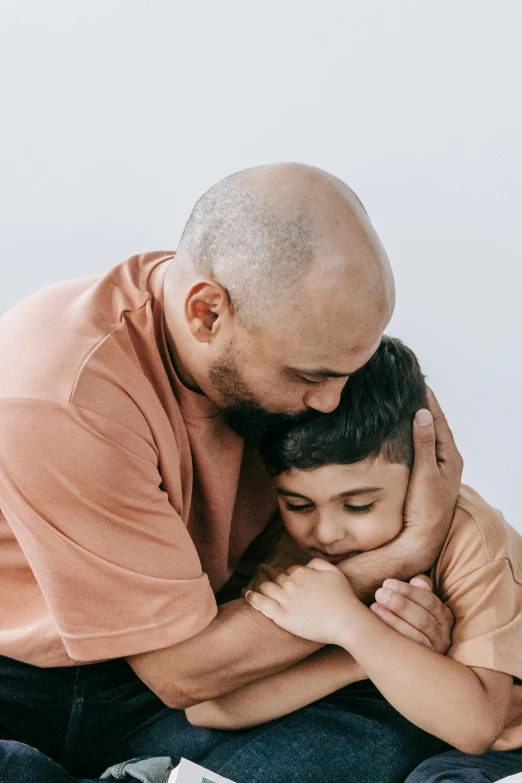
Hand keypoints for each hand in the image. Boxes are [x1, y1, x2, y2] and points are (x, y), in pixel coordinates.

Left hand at [245, 559, 357, 645]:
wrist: (346, 622)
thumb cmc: (343, 598)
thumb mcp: (334, 571)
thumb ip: (318, 563)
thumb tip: (305, 564)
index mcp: (302, 572)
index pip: (290, 570)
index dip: (289, 575)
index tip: (288, 580)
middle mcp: (291, 584)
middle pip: (277, 578)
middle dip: (273, 578)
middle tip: (267, 581)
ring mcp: (285, 600)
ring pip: (266, 588)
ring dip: (261, 586)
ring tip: (255, 587)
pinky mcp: (282, 617)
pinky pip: (261, 604)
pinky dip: (252, 598)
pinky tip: (247, 595)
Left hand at [370, 574, 453, 652]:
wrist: (399, 658)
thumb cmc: (406, 619)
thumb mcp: (415, 603)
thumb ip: (419, 590)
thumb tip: (419, 580)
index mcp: (444, 618)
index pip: (430, 602)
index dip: (409, 591)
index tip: (387, 583)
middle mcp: (444, 637)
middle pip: (423, 620)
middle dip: (400, 605)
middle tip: (380, 593)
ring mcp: (434, 655)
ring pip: (416, 637)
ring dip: (393, 620)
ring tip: (374, 607)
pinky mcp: (421, 669)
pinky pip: (408, 654)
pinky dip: (392, 638)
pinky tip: (375, 628)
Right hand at [401, 389, 462, 570]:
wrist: (422, 538)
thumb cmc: (426, 508)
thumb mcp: (426, 473)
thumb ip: (425, 444)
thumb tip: (422, 414)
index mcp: (450, 456)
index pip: (439, 420)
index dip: (429, 401)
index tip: (418, 383)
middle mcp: (446, 461)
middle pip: (434, 427)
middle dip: (423, 408)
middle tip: (410, 389)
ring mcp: (437, 469)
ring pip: (427, 438)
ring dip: (417, 422)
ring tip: (405, 406)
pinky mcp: (426, 477)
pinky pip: (421, 449)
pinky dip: (413, 437)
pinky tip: (402, 435)